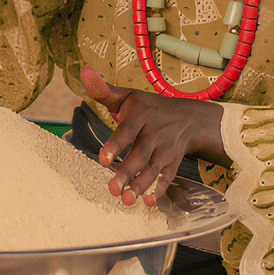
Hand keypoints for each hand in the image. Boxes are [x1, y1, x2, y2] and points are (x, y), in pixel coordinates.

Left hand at [80, 68, 226, 206]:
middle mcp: (154, 132)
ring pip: (153, 169)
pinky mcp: (172, 163)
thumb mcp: (127, 95)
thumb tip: (83, 72)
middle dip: (126, 172)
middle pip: (140, 154)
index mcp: (141, 114)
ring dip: (140, 185)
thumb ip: (103, 90)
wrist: (189, 117)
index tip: (103, 159)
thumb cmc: (148, 107)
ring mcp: (165, 149)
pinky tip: (148, 202)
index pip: (127, 130)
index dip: (116, 145)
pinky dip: (159, 190)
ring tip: (126, 200)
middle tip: (112, 189)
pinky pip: (166, 177)